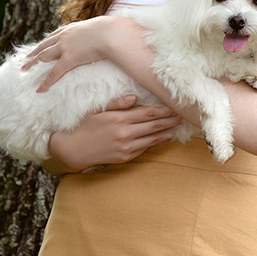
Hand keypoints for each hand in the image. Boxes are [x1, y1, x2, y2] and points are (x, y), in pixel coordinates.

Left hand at [22, 17, 111, 91]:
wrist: (111, 32)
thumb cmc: (112, 29)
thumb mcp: (101, 27)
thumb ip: (97, 32)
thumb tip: (105, 34)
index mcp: (72, 28)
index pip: (55, 35)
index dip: (46, 41)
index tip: (39, 45)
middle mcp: (64, 36)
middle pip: (44, 45)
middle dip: (34, 52)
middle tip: (25, 57)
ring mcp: (65, 47)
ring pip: (43, 56)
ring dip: (32, 63)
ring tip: (24, 69)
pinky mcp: (69, 59)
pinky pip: (54, 73)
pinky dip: (46, 82)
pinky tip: (40, 89)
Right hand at [44, 95, 181, 172]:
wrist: (73, 149)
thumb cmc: (84, 126)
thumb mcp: (98, 110)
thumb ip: (117, 103)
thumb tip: (135, 97)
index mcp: (120, 119)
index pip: (148, 113)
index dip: (164, 110)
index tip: (174, 106)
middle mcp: (125, 133)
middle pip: (154, 126)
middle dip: (170, 120)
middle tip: (183, 116)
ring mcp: (126, 147)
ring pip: (152, 139)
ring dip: (166, 133)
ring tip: (177, 127)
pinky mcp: (124, 157)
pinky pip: (144, 149)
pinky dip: (154, 143)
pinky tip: (161, 138)